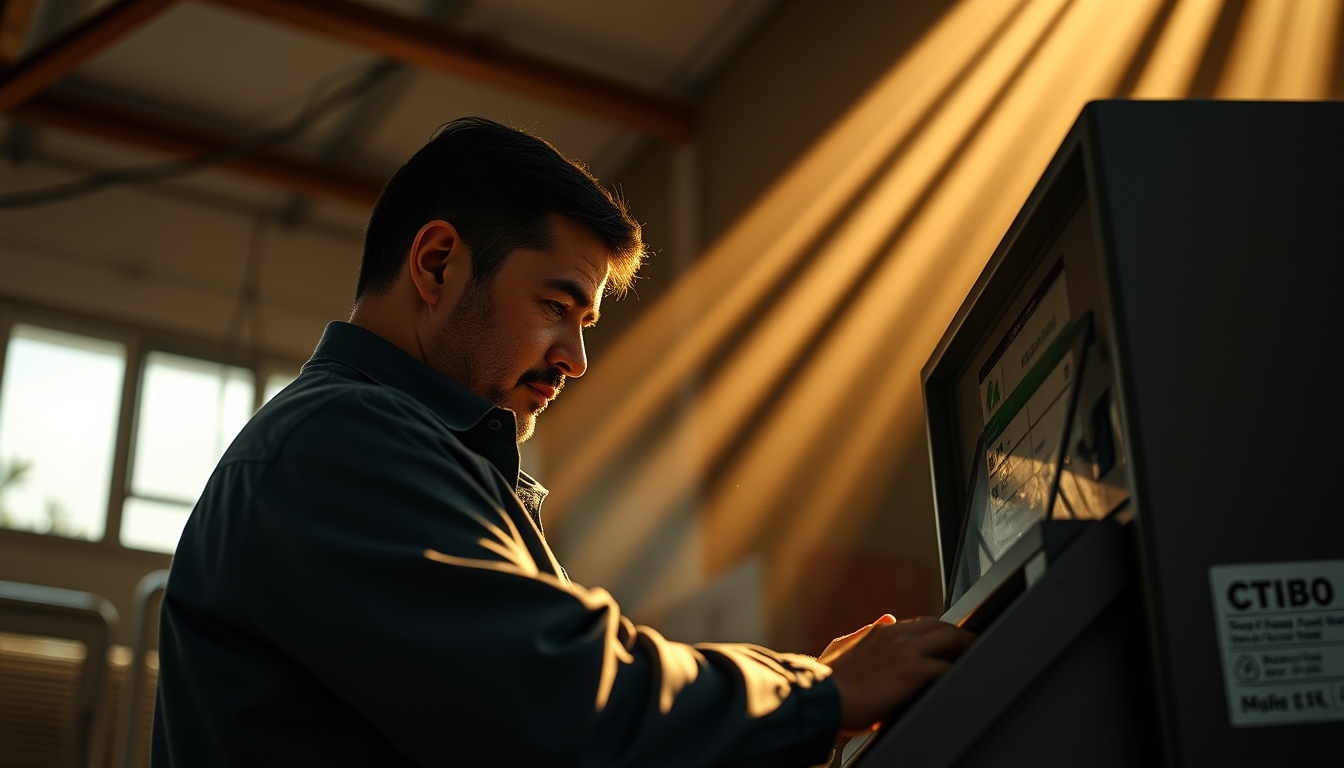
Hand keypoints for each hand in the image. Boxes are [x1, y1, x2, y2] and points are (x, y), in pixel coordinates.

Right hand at [821, 614, 973, 735]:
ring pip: (949, 638)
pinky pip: (947, 667)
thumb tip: (886, 618)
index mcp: (880, 632)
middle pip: (940, 625)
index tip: (946, 643)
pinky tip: (962, 678)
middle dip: (957, 635)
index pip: (920, 624)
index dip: (937, 633)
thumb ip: (864, 634)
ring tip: (973, 656)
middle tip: (969, 646)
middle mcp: (895, 634)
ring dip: (964, 648)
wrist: (823, 700)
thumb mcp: (842, 648)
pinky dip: (957, 671)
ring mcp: (906, 650)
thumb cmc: (829, 682)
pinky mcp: (913, 670)